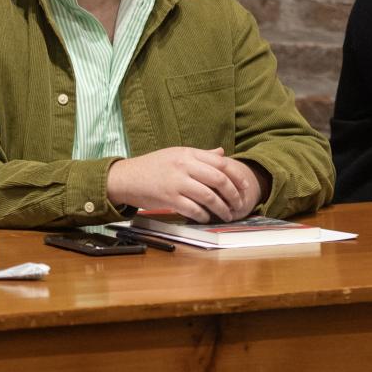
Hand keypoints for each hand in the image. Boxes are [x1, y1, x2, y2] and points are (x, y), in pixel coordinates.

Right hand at [106, 147, 261, 221]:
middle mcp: (184, 166)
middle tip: (239, 204)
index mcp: (188, 153)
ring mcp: (176, 182)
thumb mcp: (176, 154)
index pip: (221, 163)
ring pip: (209, 196)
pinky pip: (193, 209)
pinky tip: (207, 218)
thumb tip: (222, 153)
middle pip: (219, 180)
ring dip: (222, 209)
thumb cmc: (153, 166)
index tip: (245, 187)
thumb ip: (201, 155)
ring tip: (227, 215)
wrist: (126, 177)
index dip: (237, 176)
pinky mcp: (169, 198)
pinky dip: (204, 216)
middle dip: (233, 194)